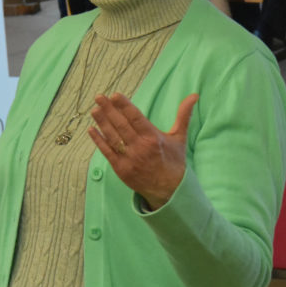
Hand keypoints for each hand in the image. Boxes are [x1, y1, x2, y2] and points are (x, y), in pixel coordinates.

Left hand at [87, 93, 198, 209]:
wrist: (169, 191)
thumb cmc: (174, 161)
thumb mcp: (179, 137)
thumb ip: (183, 115)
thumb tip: (194, 96)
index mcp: (153, 138)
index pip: (136, 118)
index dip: (125, 106)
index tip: (115, 95)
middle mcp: (140, 148)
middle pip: (121, 125)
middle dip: (109, 110)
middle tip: (99, 96)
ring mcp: (128, 159)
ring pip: (112, 137)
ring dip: (102, 122)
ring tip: (94, 109)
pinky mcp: (120, 169)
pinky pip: (107, 152)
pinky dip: (98, 141)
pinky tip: (91, 129)